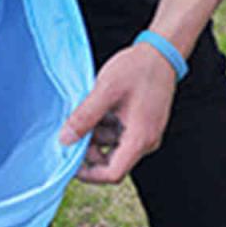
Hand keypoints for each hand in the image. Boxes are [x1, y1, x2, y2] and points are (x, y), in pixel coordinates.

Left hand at [59, 43, 176, 183]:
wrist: (160, 52)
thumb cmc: (137, 69)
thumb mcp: (105, 92)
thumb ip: (84, 117)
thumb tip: (65, 139)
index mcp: (139, 139)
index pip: (112, 174)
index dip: (88, 173)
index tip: (69, 163)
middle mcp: (146, 141)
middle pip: (112, 162)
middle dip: (90, 150)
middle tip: (74, 129)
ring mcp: (145, 133)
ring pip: (113, 146)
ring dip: (95, 135)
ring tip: (87, 110)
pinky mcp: (142, 124)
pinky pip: (119, 133)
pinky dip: (104, 125)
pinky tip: (98, 107)